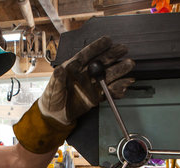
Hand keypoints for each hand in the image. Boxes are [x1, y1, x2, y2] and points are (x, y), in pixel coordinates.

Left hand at [13, 36, 133, 153]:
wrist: (55, 116)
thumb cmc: (51, 99)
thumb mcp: (52, 89)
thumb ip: (57, 80)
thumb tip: (60, 70)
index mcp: (73, 68)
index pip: (86, 55)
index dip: (97, 47)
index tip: (107, 40)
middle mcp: (84, 74)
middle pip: (101, 62)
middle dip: (112, 55)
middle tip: (123, 49)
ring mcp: (92, 85)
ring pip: (108, 75)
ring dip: (119, 70)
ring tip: (128, 65)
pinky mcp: (96, 97)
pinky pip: (109, 91)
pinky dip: (118, 89)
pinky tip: (124, 85)